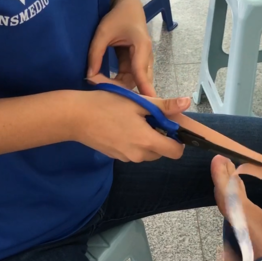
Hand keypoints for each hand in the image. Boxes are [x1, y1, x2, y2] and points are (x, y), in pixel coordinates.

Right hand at [70, 83, 190, 161]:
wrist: (75, 117)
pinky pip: (133, 152)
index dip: (178, 140)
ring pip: (147, 152)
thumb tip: (187, 103)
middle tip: (147, 117)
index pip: (176, 152)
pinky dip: (133, 142)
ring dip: (146, 139)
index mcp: (147, 142)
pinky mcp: (115, 157)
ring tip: (132, 120)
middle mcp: (138, 155)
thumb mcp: (138, 102)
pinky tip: (120, 126)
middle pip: (161, 152)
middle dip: (160, 137)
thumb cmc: (107, 105)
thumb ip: (164, 106)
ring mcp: (126, 158)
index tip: (169, 125)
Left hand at [87, 0, 155, 96]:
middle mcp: (146, 56)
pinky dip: (121, 83)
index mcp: (141, 46)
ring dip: (122, 87)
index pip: (140, 72)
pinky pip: (132, 78)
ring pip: (137, 81)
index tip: (146, 104)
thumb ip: (95, 54)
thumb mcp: (103, 32)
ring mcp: (144, 61)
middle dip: (125, 90)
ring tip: (102, 87)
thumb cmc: (117, 17)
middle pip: (140, 81)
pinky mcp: (138, 63)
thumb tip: (89, 75)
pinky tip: (108, 85)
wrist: (128, 7)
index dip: (143, 89)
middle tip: (102, 92)